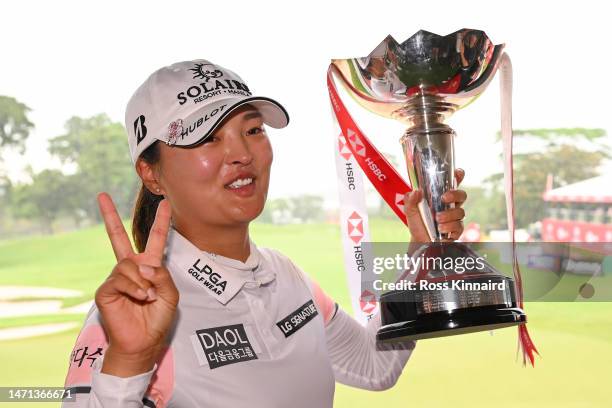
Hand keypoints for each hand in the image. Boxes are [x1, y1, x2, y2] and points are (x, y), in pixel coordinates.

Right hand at [95, 192, 178, 376]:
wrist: (143, 341)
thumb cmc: (157, 318)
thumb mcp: (170, 295)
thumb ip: (162, 276)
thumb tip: (143, 265)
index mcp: (150, 266)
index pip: (156, 239)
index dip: (161, 221)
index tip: (165, 202)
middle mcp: (131, 268)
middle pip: (118, 237)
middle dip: (110, 216)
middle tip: (102, 196)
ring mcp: (117, 277)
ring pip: (128, 264)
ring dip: (142, 281)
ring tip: (148, 296)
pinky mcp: (106, 290)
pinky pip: (120, 279)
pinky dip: (134, 287)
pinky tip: (140, 297)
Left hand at [404, 168, 466, 242]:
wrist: (419, 240)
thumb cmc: (418, 222)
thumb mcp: (410, 210)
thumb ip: (410, 200)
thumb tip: (416, 191)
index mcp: (441, 197)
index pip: (452, 184)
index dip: (458, 176)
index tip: (458, 172)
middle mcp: (451, 205)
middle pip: (462, 195)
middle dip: (455, 195)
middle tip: (444, 198)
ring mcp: (455, 217)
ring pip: (460, 212)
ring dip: (448, 215)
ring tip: (437, 219)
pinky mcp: (457, 230)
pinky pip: (459, 226)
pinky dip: (449, 227)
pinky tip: (441, 229)